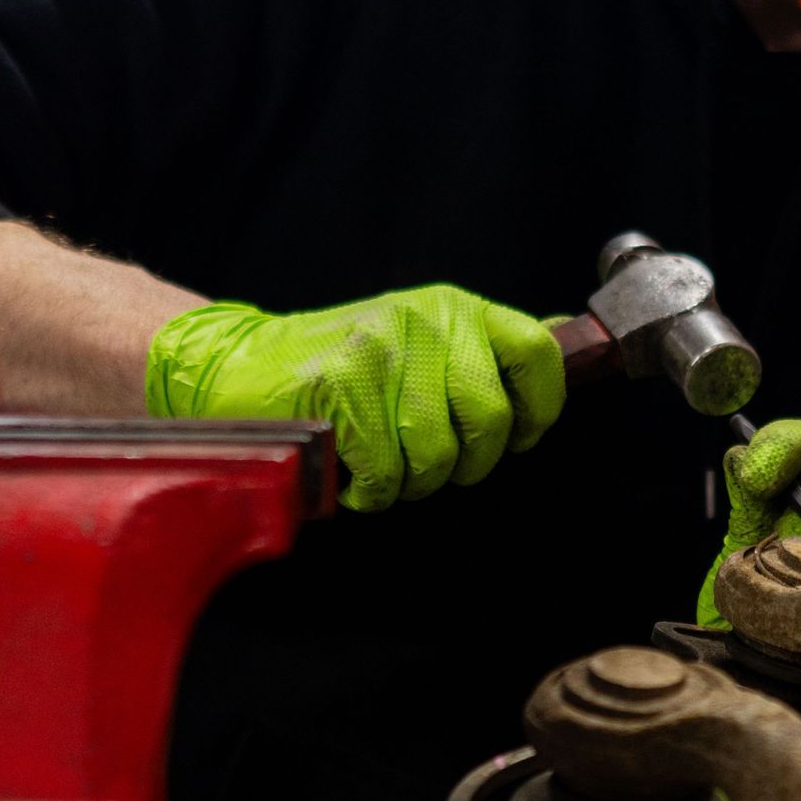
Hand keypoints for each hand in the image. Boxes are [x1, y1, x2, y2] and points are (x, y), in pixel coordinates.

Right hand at [146, 285, 564, 511]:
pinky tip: (349, 472)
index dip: (539, 409)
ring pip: (436, 454)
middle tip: (431, 467)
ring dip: (410, 482)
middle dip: (466, 463)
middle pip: (490, 418)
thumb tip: (563, 348)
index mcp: (454, 308)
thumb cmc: (337, 366)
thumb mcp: (421, 339)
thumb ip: (483, 351)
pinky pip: (385, 470)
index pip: (536, 353)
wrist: (237, 366)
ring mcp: (382, 348)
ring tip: (383, 467)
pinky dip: (369, 491)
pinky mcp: (340, 383)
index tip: (518, 439)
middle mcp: (424, 319)